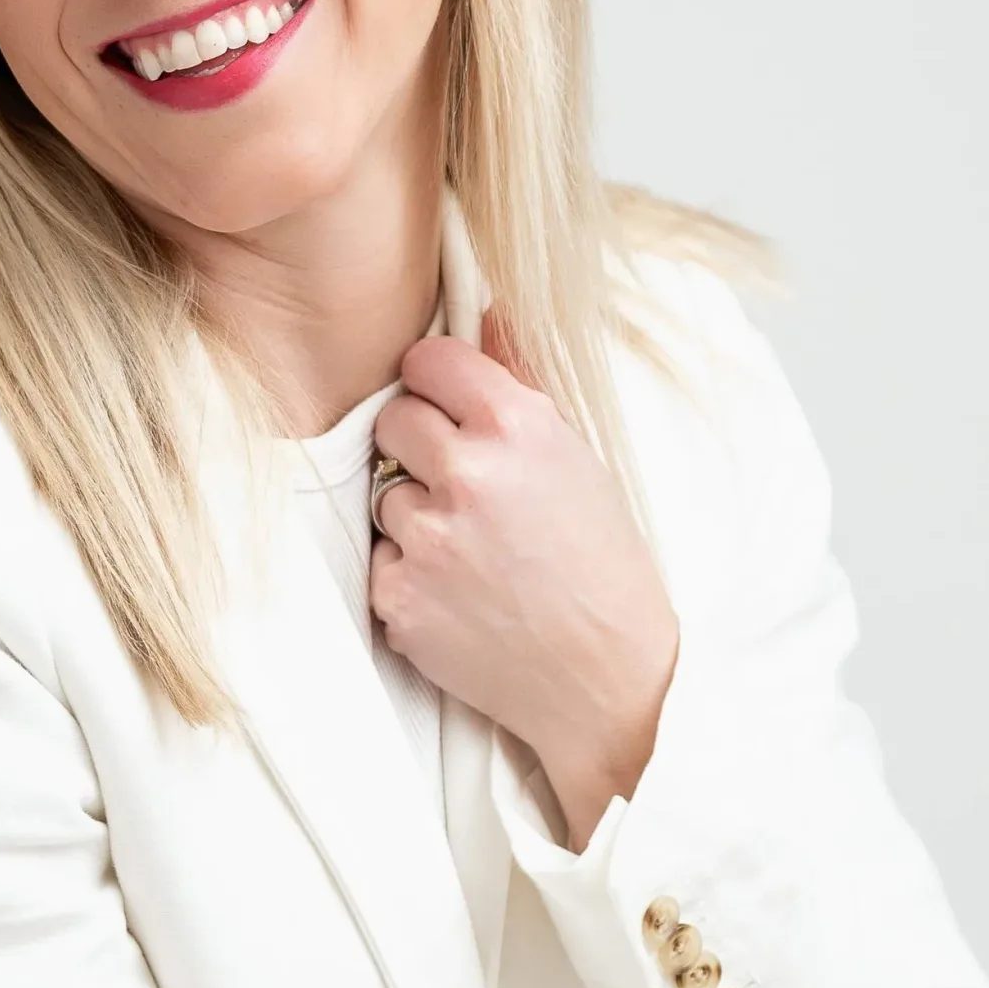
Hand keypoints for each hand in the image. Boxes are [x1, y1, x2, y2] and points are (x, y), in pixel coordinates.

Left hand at [368, 312, 679, 851]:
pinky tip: (461, 594)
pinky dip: (409, 576)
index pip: (427, 362)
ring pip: (383, 496)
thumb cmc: (601, 563)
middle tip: (463, 487)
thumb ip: (520, 382)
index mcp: (518, 425)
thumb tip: (485, 311)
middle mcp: (467, 472)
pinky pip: (381, 560)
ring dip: (414, 517)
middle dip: (417, 448)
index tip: (443, 405)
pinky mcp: (399, 596)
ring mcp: (427, 537)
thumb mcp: (577, 458)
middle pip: (392, 421)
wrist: (607, 677)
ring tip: (474, 551)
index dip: (433, 384)